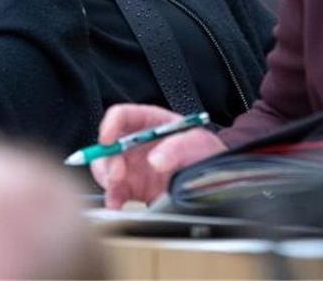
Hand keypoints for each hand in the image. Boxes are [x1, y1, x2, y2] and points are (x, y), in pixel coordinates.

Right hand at [90, 104, 226, 207]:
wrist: (216, 182)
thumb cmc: (207, 154)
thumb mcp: (199, 143)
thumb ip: (178, 147)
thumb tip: (155, 160)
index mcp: (151, 122)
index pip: (122, 115)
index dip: (110, 124)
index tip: (108, 140)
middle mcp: (137, 143)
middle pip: (109, 145)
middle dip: (107, 159)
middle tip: (117, 174)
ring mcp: (134, 166)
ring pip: (106, 169)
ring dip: (107, 181)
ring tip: (117, 193)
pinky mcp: (134, 188)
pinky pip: (114, 191)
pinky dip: (112, 199)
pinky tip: (117, 205)